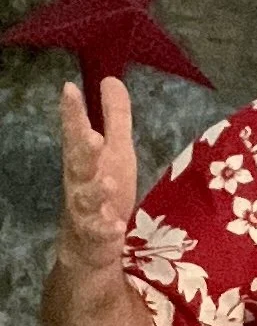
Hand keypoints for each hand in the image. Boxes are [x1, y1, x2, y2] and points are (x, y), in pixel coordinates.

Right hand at [56, 76, 137, 274]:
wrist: (89, 246)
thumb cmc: (103, 192)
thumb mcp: (116, 152)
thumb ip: (114, 118)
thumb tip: (111, 78)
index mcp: (83, 158)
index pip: (75, 131)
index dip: (72, 112)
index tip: (70, 89)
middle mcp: (80, 181)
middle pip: (77, 162)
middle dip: (83, 149)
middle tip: (92, 136)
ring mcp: (85, 210)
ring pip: (86, 198)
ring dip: (96, 190)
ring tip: (107, 183)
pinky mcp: (94, 236)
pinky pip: (98, 233)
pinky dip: (106, 229)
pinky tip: (116, 226)